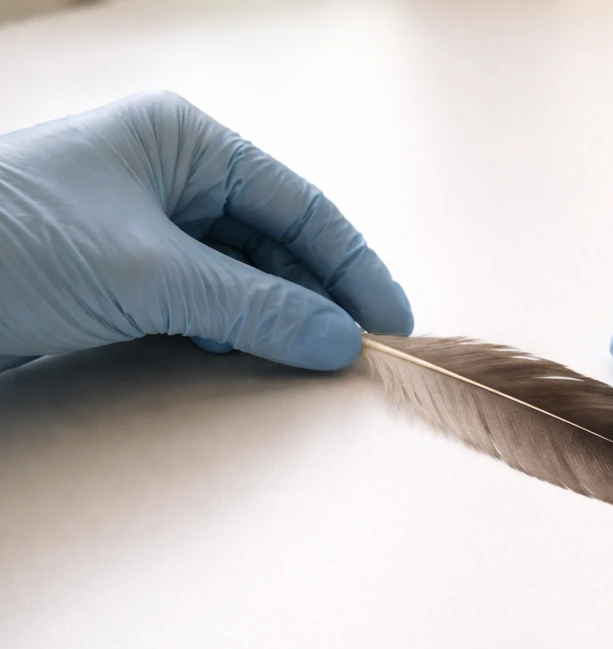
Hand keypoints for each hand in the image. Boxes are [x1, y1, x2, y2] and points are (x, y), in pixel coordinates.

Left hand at [0, 91, 411, 373]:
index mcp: (185, 142)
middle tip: (358, 351)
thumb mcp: (150, 274)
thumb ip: (253, 307)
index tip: (390, 320)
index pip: (299, 204)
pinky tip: (244, 354)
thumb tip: (338, 339)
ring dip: (276, 315)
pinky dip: (231, 328)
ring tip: (312, 358)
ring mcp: (145, 222)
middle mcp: (171, 174)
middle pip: (275, 237)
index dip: (352, 265)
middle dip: (318, 294)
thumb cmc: (11, 241)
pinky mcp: (121, 268)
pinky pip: (202, 296)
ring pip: (242, 270)